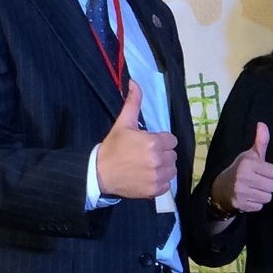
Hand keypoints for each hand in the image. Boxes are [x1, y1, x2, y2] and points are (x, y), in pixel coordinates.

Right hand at [97, 81, 178, 200]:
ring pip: (172, 169)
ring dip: (164, 167)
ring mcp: (157, 177)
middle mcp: (158, 160)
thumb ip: (133, 103)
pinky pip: (167, 184)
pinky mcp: (155, 191)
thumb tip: (135, 82)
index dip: (161, 140)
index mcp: (153, 142)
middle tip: (146, 155)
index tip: (149, 143)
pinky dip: (160, 181)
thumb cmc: (112, 147)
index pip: (171, 140)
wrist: (99, 173)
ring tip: (148, 166)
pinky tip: (147, 177)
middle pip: (173, 155)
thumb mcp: (123, 123)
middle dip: (162, 153)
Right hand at [212, 122, 272, 214]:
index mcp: (247, 163)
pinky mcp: (240, 204)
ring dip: (264, 194)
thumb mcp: (249, 155)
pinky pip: (260, 206)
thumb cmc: (239, 169)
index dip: (271, 173)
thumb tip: (262, 124)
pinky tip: (250, 197)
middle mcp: (243, 177)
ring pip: (267, 197)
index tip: (264, 172)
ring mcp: (241, 192)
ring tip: (255, 189)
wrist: (220, 189)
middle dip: (269, 184)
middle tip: (260, 182)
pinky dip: (257, 203)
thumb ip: (260, 141)